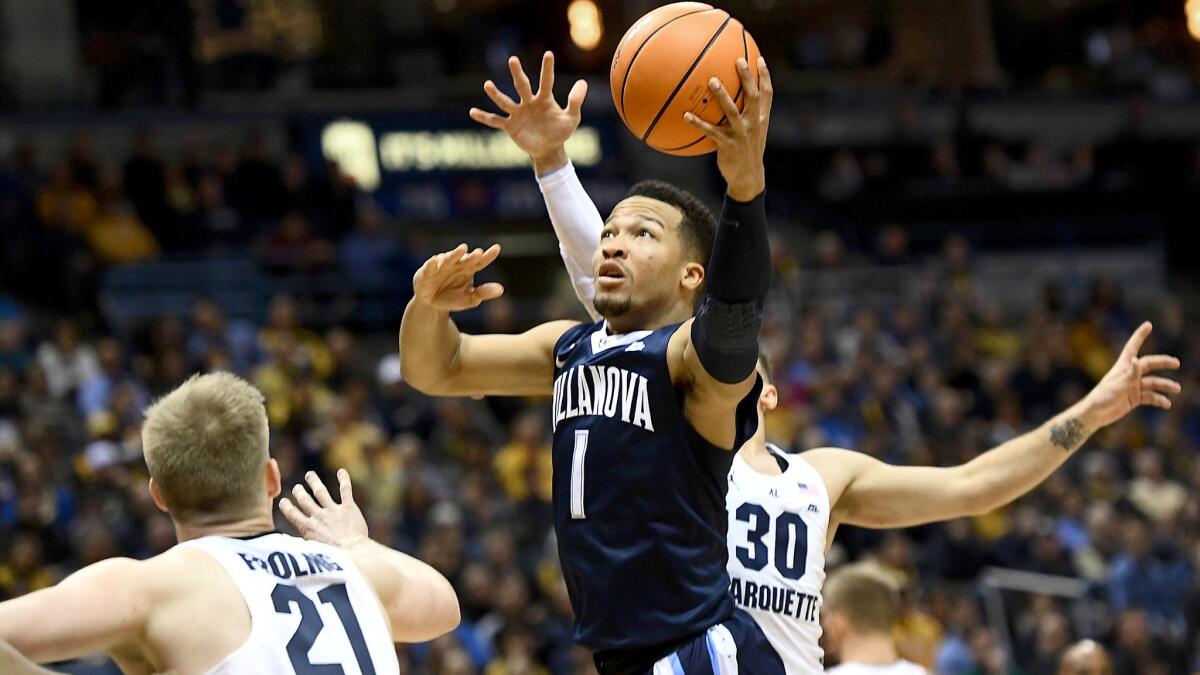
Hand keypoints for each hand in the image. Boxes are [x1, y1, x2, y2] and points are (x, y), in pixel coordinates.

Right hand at [280, 469, 369, 548]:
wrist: (353, 551)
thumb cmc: (334, 557)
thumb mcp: (312, 552)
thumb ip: (303, 544)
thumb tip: (290, 545)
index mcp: (308, 528)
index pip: (293, 514)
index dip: (286, 507)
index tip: (283, 501)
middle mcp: (319, 516)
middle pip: (305, 500)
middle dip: (299, 492)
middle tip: (297, 487)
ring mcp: (333, 510)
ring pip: (321, 492)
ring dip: (314, 482)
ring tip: (310, 475)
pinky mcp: (348, 507)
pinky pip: (345, 490)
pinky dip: (343, 479)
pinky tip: (341, 471)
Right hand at [412, 243, 503, 311]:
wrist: (430, 304)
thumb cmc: (451, 298)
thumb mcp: (469, 299)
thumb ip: (483, 293)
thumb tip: (501, 290)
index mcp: (468, 269)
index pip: (480, 261)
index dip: (488, 255)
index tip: (497, 248)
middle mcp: (456, 264)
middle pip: (465, 259)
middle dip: (471, 256)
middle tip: (479, 253)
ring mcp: (441, 266)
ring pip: (449, 258)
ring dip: (455, 254)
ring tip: (462, 249)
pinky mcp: (426, 271)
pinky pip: (429, 266)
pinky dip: (432, 263)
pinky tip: (435, 261)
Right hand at [469, 52, 587, 173]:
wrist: (549, 150)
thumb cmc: (560, 132)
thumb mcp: (571, 118)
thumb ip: (575, 101)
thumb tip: (583, 82)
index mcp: (544, 99)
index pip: (546, 81)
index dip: (547, 68)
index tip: (548, 54)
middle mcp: (529, 102)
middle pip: (522, 86)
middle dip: (517, 74)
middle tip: (513, 60)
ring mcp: (517, 113)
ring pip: (505, 101)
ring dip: (496, 94)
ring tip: (487, 85)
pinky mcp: (510, 126)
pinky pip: (495, 120)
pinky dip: (484, 117)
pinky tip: (472, 112)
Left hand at [683, 56, 772, 200]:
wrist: (749, 178)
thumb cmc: (747, 152)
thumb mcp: (754, 133)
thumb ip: (748, 116)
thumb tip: (734, 98)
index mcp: (762, 119)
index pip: (767, 94)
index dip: (765, 76)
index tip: (759, 59)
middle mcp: (754, 124)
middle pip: (752, 96)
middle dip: (747, 77)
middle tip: (738, 60)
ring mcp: (741, 134)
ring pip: (732, 111)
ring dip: (722, 95)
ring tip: (712, 80)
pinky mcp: (728, 145)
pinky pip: (711, 131)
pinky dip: (698, 123)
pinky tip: (685, 115)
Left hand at [1079, 321, 1180, 428]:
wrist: (1095, 415)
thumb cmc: (1102, 398)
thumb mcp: (1117, 385)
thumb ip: (1130, 374)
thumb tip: (1138, 360)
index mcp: (1122, 367)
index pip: (1133, 347)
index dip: (1140, 335)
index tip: (1148, 324)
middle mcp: (1129, 374)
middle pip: (1149, 364)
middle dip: (1163, 363)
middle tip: (1177, 363)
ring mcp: (1133, 386)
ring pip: (1153, 383)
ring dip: (1165, 385)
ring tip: (1177, 389)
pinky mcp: (1135, 398)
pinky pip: (1151, 397)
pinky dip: (1160, 400)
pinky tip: (1167, 404)